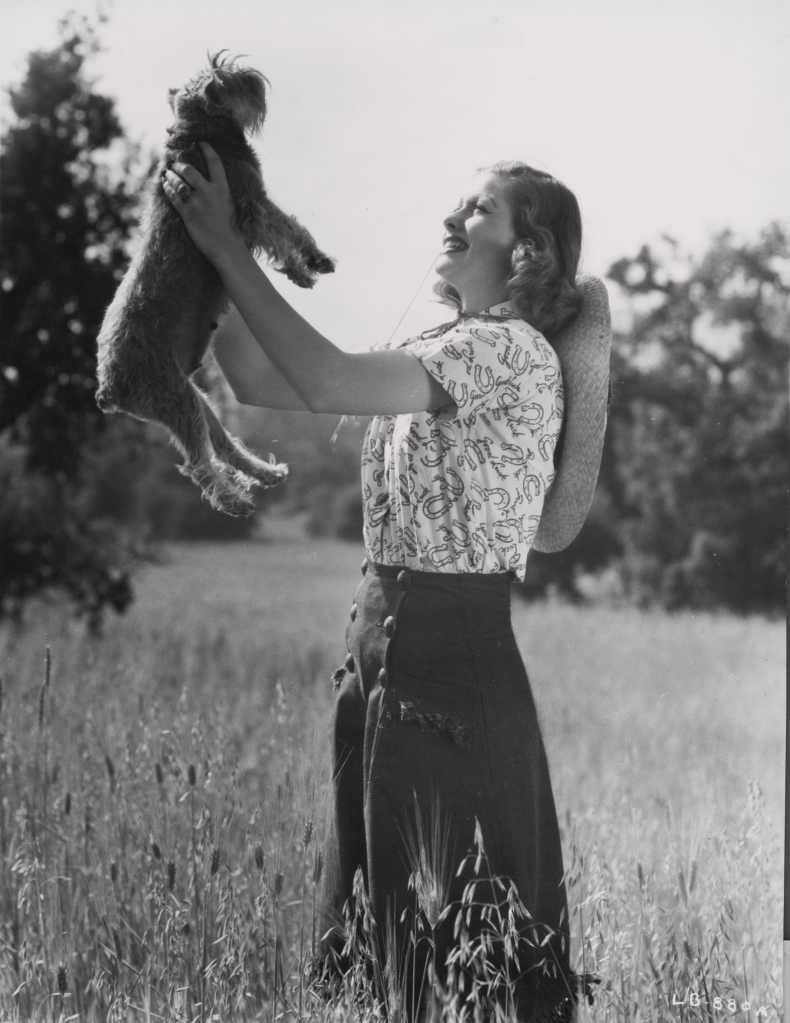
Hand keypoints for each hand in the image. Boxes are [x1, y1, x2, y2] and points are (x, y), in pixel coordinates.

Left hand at [161, 142, 243, 264]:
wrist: (226, 247)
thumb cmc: (229, 228)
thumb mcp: (228, 205)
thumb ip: (218, 192)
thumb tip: (209, 183)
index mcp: (222, 189)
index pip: (214, 163)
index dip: (207, 150)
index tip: (200, 142)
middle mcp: (209, 193)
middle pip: (189, 170)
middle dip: (179, 165)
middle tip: (175, 163)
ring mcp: (197, 203)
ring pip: (177, 182)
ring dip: (170, 176)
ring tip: (167, 174)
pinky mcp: (188, 214)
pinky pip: (173, 196)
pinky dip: (167, 189)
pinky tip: (165, 185)